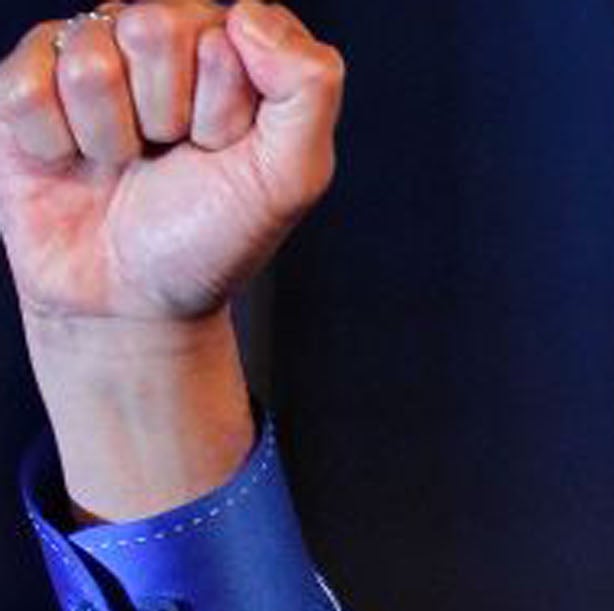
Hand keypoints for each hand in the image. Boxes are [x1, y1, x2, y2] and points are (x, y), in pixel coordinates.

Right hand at [0, 2, 341, 514]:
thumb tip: (247, 13)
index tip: (223, 151)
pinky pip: (27, 86)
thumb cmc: (211, 239)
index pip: (225, 31)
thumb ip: (309, 88)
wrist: (133, 303)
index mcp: (228, 51)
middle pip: (152, 24)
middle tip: (170, 156)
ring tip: (123, 166)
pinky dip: (53, 143)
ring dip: (110, 134)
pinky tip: (71, 163)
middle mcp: (157, 43)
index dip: (226, 107)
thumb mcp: (291, 176)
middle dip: (167, 112)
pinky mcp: (23, 86)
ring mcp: (87, 59)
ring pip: (89, 59)